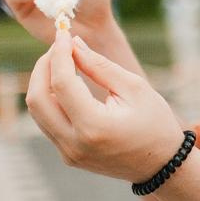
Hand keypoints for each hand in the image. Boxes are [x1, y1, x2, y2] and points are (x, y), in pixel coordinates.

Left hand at [25, 29, 181, 182]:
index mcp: (94, 126)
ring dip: (43, 82)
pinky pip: (47, 122)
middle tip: (59, 47)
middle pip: (37, 99)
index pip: (62, 83)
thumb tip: (73, 44)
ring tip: (63, 62)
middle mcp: (74, 143)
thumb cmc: (155, 124)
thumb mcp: (134, 88)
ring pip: (37, 111)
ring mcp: (67, 153)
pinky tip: (66, 83)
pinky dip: (51, 99)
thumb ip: (100, 66)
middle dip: (43, 67)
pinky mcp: (67, 155)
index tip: (64, 34)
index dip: (59, 54)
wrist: (163, 166)